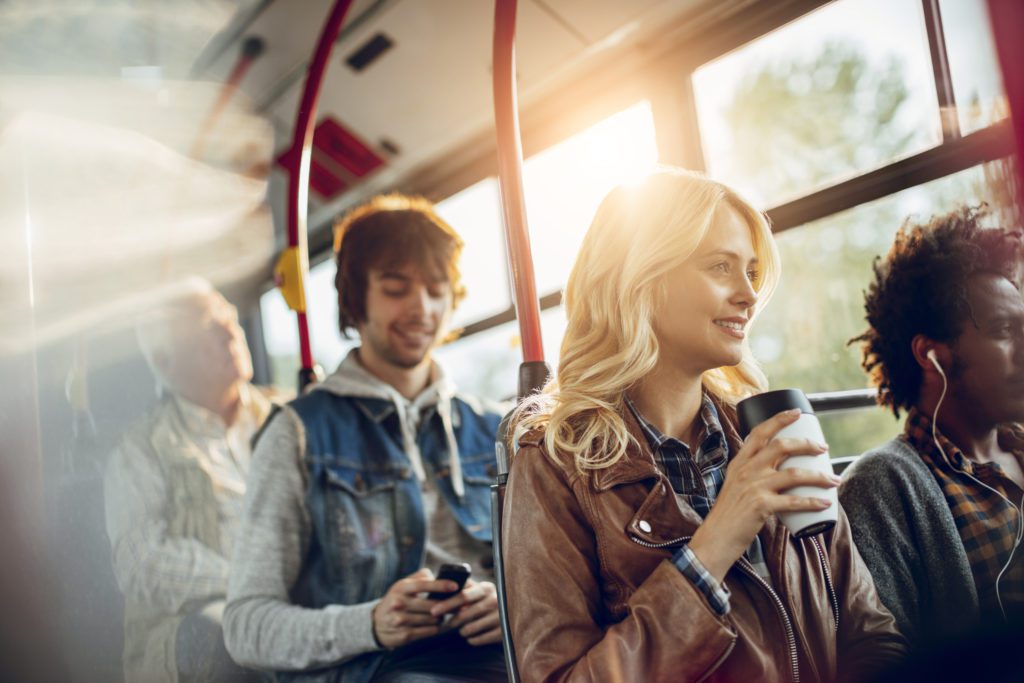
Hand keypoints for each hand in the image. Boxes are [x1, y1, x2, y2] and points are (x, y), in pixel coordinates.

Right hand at [372, 568, 460, 648]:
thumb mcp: (402, 585)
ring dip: (441, 617)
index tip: (455, 586)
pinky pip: (428, 631)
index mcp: (401, 588)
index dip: (441, 585)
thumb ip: (419, 577)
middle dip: (447, 606)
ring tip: (444, 615)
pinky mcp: (404, 635)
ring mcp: (401, 620)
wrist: (376, 623)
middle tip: (456, 605)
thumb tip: (435, 574)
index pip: (424, 584)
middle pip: (431, 605)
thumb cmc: (396, 600)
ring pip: (432, 619)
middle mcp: (400, 604)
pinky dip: (436, 628)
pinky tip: (437, 625)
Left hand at [430, 579, 501, 645]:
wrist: (513, 615)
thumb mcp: (480, 592)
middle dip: (451, 621)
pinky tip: (471, 637)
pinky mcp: (503, 632)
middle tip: (443, 626)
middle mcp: (495, 600)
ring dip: (462, 631)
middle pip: (465, 613)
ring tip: (462, 630)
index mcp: (486, 588)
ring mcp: (500, 616)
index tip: (433, 611)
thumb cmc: (488, 602)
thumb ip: (464, 589)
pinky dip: (471, 639)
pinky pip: (478, 639)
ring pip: (470, 628)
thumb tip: (439, 590)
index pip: (463, 595)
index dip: (447, 604)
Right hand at [689, 408, 839, 582]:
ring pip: (794, 474)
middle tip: (822, 448)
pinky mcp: (761, 506)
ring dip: (819, 476)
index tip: (797, 413)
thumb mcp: (735, 486)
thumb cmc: (728, 515)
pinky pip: (794, 501)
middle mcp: (746, 470)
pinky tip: (825, 503)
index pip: (759, 432)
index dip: (779, 419)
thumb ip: (752, 475)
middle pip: (781, 446)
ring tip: (834, 480)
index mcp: (739, 463)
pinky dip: (813, 501)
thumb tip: (779, 471)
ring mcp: (753, 487)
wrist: (716, 538)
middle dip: (807, 444)